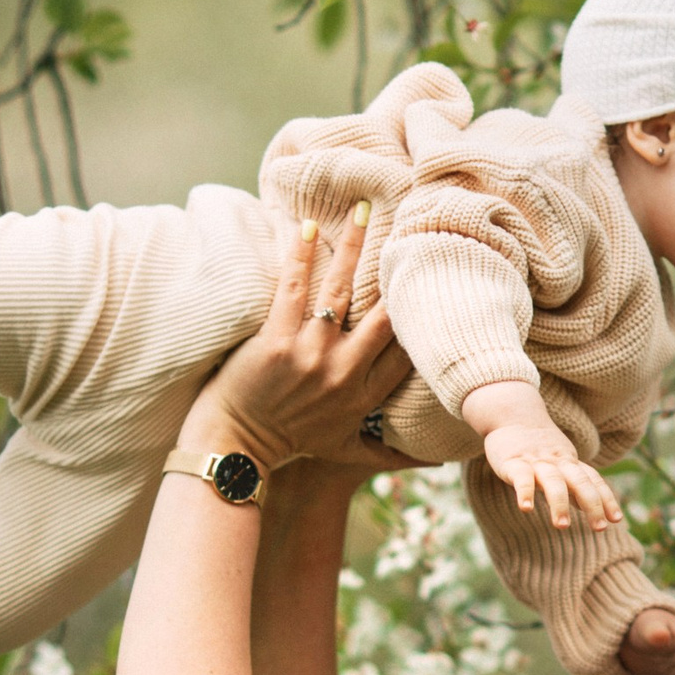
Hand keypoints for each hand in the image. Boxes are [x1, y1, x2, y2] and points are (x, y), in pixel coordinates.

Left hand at [180, 214, 413, 477]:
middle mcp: (344, 373)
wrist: (236, 447)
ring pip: (341, 290)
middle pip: (384, 315)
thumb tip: (438, 463)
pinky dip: (300, 254)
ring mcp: (310, 354)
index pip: (405, 349)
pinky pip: (294, 287)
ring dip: (353, 247)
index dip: (420, 313)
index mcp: (364, 396)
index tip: (429, 279)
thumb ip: (393, 457)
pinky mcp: (276, 340)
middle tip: (408, 233)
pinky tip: (308, 225)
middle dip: (397, 272)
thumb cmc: (291, 447)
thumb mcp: (348, 455)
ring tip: (363, 211)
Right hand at [473, 412, 625, 531]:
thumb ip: (574, 484)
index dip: (605, 498)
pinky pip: (521, 478)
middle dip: (592, 504)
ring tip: (562, 526)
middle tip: (600, 528)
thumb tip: (590, 508)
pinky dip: (524, 492)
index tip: (616, 519)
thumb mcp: (559, 462)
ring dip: (559, 503)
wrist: (509, 413)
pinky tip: (526, 508)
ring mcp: (536, 462)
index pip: (592, 480)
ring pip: (553, 481)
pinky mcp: (512, 462)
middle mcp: (557, 462)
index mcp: (569, 463)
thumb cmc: (536, 445)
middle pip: (580, 481)